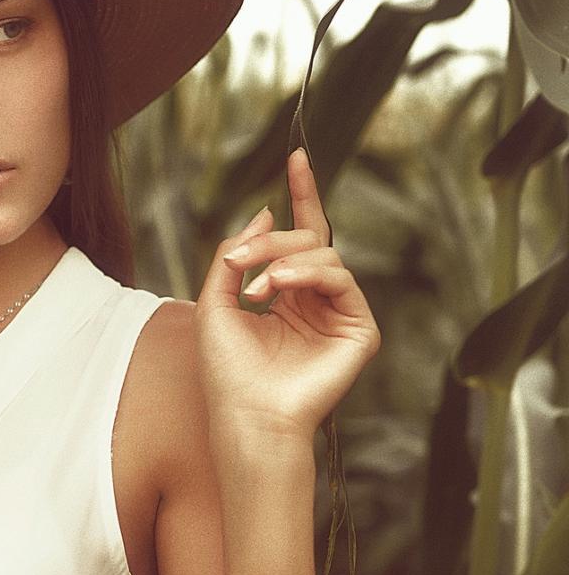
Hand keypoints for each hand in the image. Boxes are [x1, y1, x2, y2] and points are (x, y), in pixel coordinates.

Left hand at [194, 147, 381, 444]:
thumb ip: (233, 255)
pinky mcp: (360, 331)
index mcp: (287, 296)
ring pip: (325, 256)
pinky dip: (308, 275)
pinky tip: (278, 289)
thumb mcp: (214, 304)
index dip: (301, 195)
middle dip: (272, 242)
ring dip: (285, 261)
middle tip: (240, 267)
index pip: (299, 236)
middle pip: (308, 240)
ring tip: (257, 288)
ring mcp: (341, 316)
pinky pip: (342, 279)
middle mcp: (316, 302)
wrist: (246, 419)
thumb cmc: (228, 375)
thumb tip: (264, 211)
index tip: (295, 156)